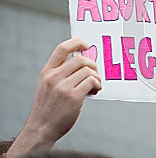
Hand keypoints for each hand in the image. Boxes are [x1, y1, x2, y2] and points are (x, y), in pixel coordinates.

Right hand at [7, 38, 100, 157]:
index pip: (62, 48)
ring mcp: (63, 87)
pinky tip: (95, 90)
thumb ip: (61, 73)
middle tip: (95, 74)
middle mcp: (53, 77)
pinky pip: (92, 81)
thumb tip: (84, 63)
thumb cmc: (49, 108)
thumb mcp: (48, 85)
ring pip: (88, 71)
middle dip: (93, 65)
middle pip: (81, 59)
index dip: (77, 43)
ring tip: (95, 86)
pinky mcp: (73, 97)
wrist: (41, 129)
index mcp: (47, 72)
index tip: (86, 45)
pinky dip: (97, 85)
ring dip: (97, 77)